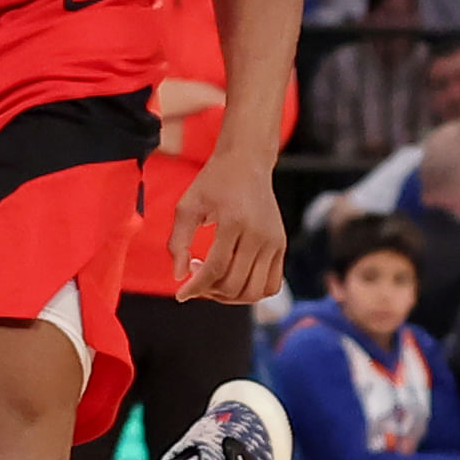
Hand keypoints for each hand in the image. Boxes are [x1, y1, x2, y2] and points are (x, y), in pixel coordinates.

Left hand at [170, 145, 285, 303]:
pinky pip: (272, 285)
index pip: (215, 268)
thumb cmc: (214, 182)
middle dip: (210, 291)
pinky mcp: (281, 246)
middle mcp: (259, 234)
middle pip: (235, 284)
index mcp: (234, 222)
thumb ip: (178, 242)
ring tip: (214, 279)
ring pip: (256, 291)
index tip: (181, 295)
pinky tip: (233, 278)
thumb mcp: (187, 206)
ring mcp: (274, 242)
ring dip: (230, 296)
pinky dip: (252, 291)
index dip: (195, 287)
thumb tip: (178, 276)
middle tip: (196, 275)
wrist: (247, 163)